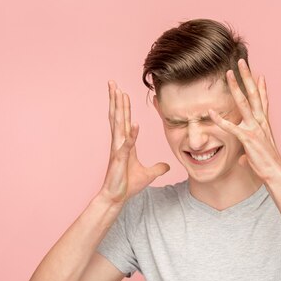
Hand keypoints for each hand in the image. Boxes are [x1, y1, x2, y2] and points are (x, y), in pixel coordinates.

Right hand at [99, 80, 169, 204]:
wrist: (117, 197)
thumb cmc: (128, 185)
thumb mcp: (148, 174)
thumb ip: (157, 168)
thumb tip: (167, 166)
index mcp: (125, 144)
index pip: (124, 120)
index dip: (123, 106)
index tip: (122, 91)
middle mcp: (119, 144)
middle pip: (117, 117)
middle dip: (116, 99)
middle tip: (113, 83)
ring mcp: (119, 151)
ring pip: (119, 125)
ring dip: (120, 109)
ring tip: (120, 93)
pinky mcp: (121, 160)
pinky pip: (127, 145)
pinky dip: (131, 135)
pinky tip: (134, 124)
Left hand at [208, 59, 280, 182]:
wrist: (275, 173)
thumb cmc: (267, 165)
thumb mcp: (257, 155)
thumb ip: (249, 153)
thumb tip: (243, 160)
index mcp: (264, 123)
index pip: (263, 101)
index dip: (260, 87)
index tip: (259, 74)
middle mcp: (261, 122)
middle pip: (253, 94)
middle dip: (247, 77)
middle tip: (242, 62)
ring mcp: (254, 129)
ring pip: (243, 103)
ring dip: (235, 87)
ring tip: (228, 73)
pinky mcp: (247, 139)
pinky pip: (231, 127)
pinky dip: (220, 120)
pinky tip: (210, 112)